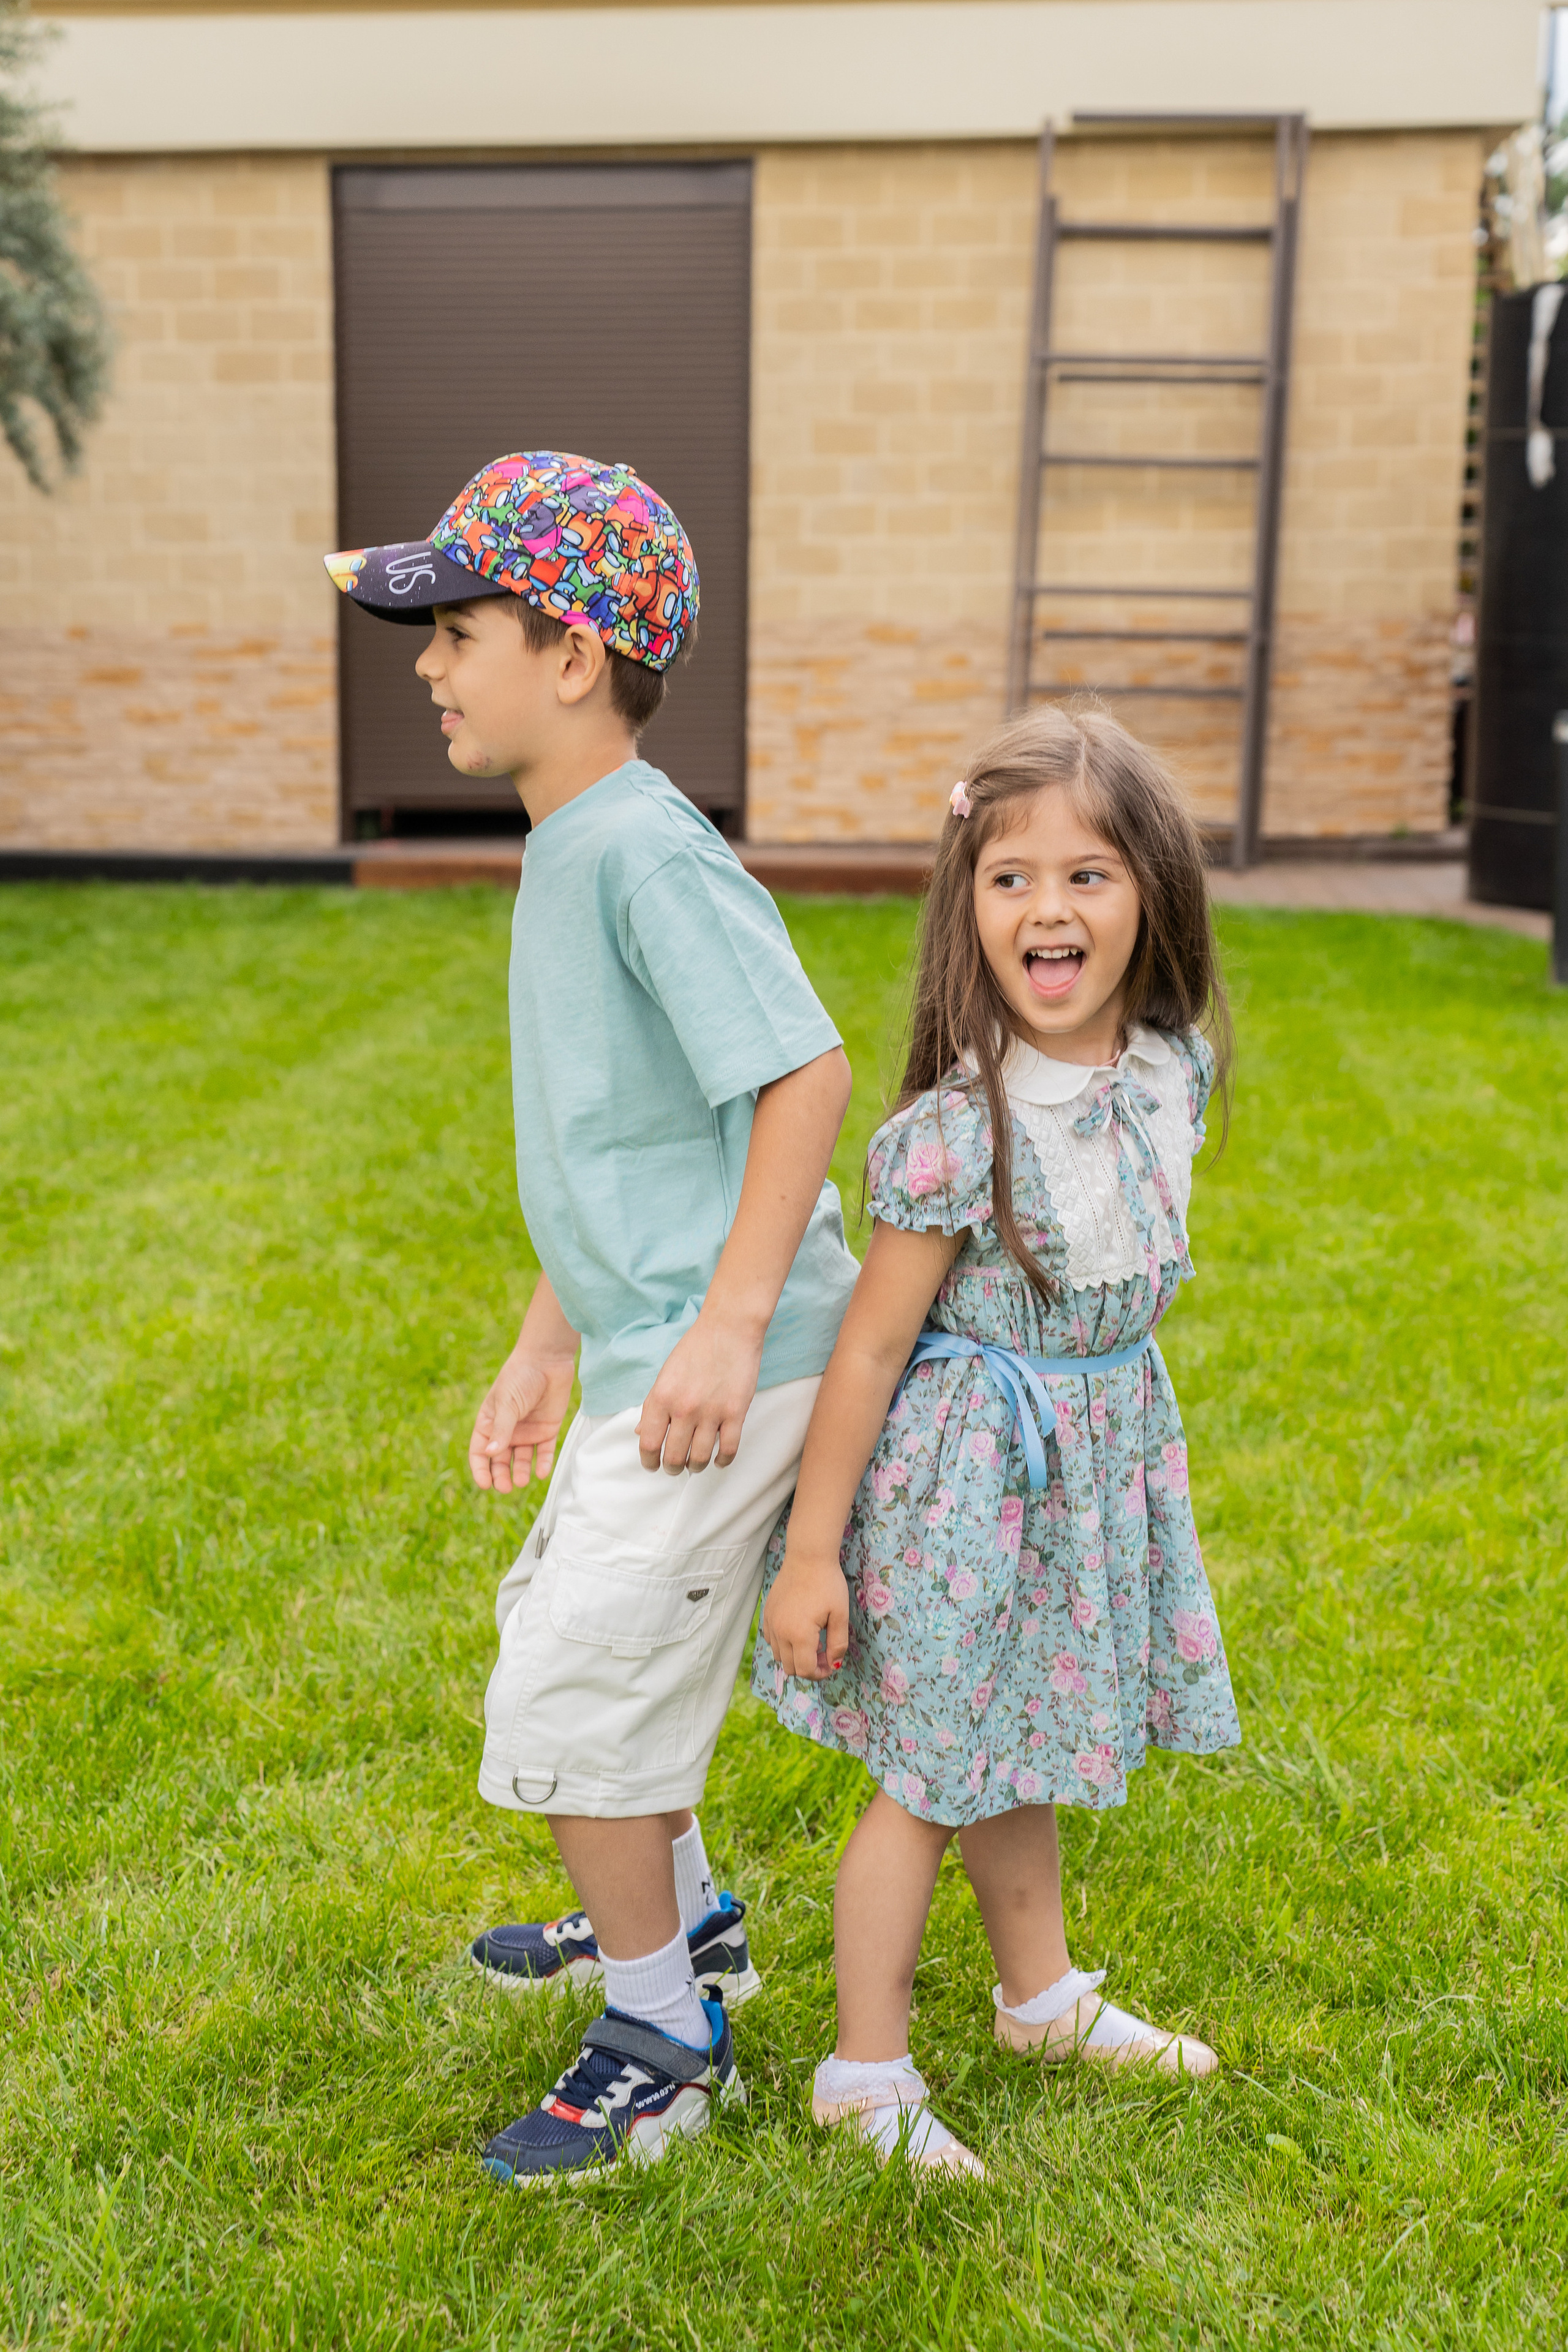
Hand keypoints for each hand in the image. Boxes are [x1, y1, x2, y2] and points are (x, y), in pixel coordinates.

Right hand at [468, 1348, 576, 1491]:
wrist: (548, 1360)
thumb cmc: (520, 1377)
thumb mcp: (506, 1403)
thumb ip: (501, 1429)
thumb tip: (491, 1454)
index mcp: (489, 1422)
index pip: (480, 1452)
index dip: (480, 1469)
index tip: (485, 1484)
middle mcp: (507, 1430)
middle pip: (500, 1461)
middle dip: (501, 1475)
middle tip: (505, 1487)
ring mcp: (527, 1431)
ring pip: (521, 1459)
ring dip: (520, 1472)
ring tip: (522, 1481)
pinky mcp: (547, 1430)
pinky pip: (544, 1452)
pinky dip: (542, 1463)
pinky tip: (541, 1472)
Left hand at [636, 1311, 763, 1473]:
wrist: (728, 1328)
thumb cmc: (695, 1349)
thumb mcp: (665, 1376)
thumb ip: (653, 1406)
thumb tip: (641, 1432)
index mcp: (660, 1398)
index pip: (648, 1444)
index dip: (648, 1461)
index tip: (652, 1465)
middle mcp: (683, 1409)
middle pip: (674, 1457)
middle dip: (672, 1468)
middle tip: (674, 1468)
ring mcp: (710, 1412)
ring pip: (700, 1458)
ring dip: (695, 1467)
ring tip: (695, 1465)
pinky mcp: (736, 1412)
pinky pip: (728, 1449)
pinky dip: (722, 1461)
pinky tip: (718, 1460)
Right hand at [762, 1546, 849, 1681]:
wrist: (808, 1557)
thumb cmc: (828, 1584)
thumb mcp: (840, 1615)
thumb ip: (838, 1644)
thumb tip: (834, 1664)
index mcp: (800, 1635)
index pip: (806, 1671)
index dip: (820, 1674)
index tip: (831, 1664)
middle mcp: (781, 1632)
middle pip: (791, 1668)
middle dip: (808, 1667)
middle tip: (824, 1653)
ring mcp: (771, 1623)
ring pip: (778, 1656)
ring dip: (795, 1657)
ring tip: (811, 1642)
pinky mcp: (766, 1614)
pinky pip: (771, 1640)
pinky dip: (783, 1644)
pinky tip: (797, 1631)